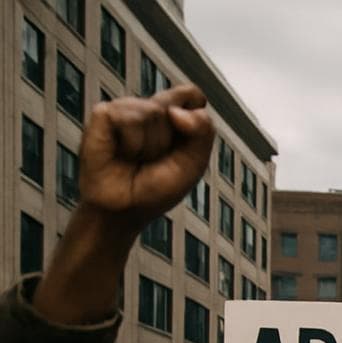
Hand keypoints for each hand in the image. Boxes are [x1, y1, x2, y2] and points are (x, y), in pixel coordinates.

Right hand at [34, 87, 214, 324]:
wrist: (125, 210)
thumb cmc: (157, 188)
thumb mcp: (192, 163)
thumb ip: (202, 132)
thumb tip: (176, 111)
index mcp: (172, 119)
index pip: (192, 95)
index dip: (195, 110)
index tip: (186, 135)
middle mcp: (147, 109)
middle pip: (176, 105)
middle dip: (173, 140)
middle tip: (155, 158)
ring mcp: (124, 110)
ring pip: (153, 111)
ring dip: (151, 144)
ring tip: (136, 158)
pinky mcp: (102, 114)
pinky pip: (128, 119)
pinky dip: (132, 144)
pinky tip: (121, 153)